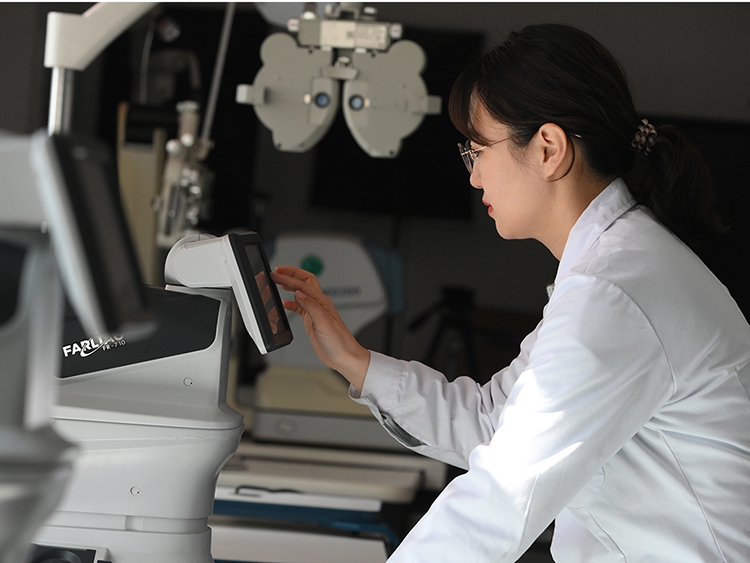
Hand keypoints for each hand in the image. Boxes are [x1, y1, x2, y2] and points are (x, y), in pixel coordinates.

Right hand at [271, 265, 369, 391]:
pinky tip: (284, 303)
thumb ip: (310, 306)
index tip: (276, 274)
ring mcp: (315, 312)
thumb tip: (298, 293)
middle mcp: (319, 304)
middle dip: (290, 274)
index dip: (288, 277)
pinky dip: (290, 303)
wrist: (344, 356)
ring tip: (278, 282)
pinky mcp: (312, 321)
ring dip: (290, 286)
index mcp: (322, 301)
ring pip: (301, 293)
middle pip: (304, 282)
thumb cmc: (339, 341)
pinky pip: (299, 307)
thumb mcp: (323, 322)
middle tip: (277, 272)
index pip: (303, 284)